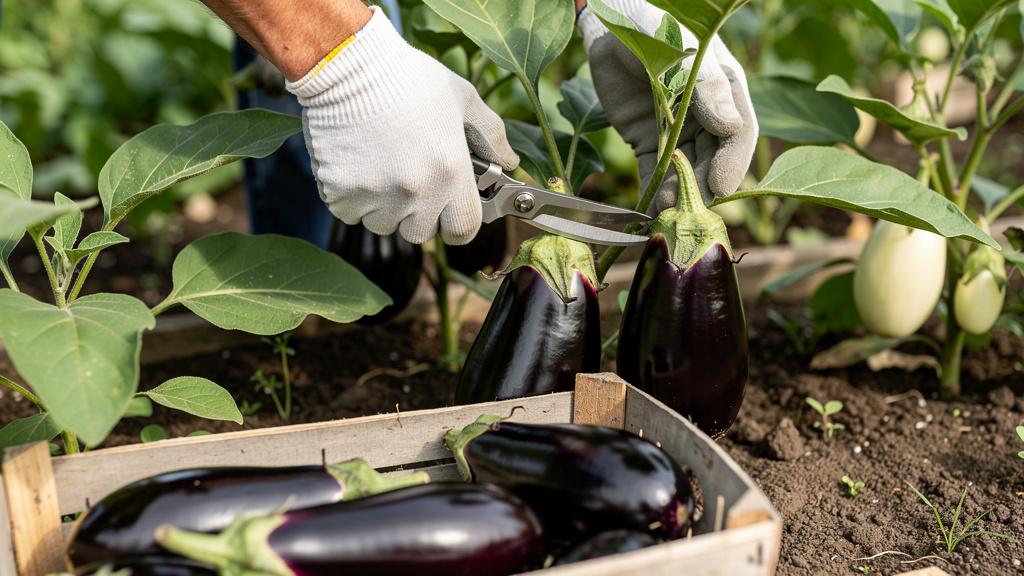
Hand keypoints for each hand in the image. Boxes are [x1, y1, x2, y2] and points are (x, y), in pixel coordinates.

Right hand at [287, 6, 518, 244]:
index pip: (463, 230)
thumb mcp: (462, 98)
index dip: (458, 226)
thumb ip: (491, 135)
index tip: (451, 216)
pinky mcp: (340, 193)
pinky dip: (352, 198)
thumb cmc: (408, 78)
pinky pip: (350, 213)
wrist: (348, 65)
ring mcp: (376, 195)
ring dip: (384, 207)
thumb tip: (511, 161)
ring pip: (384, 224)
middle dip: (418, 213)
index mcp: (450, 171)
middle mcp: (416, 190)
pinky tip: (356, 164)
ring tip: (381, 165)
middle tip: (410, 177)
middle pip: (421, 232)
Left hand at [577, 0, 756, 211]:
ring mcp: (678, 132)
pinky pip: (656, 173)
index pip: (739, 133)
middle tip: (692, 212)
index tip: (720, 186)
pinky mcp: (649, 142)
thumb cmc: (652, 26)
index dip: (732, 162)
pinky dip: (655, 193)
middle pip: (713, 159)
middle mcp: (708, 116)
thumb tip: (732, 127)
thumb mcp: (681, 52)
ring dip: (679, 195)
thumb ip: (705, 87)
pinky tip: (650, 213)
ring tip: (668, 217)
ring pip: (686, 172)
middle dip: (704, 186)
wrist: (607, 27)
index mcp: (726, 91)